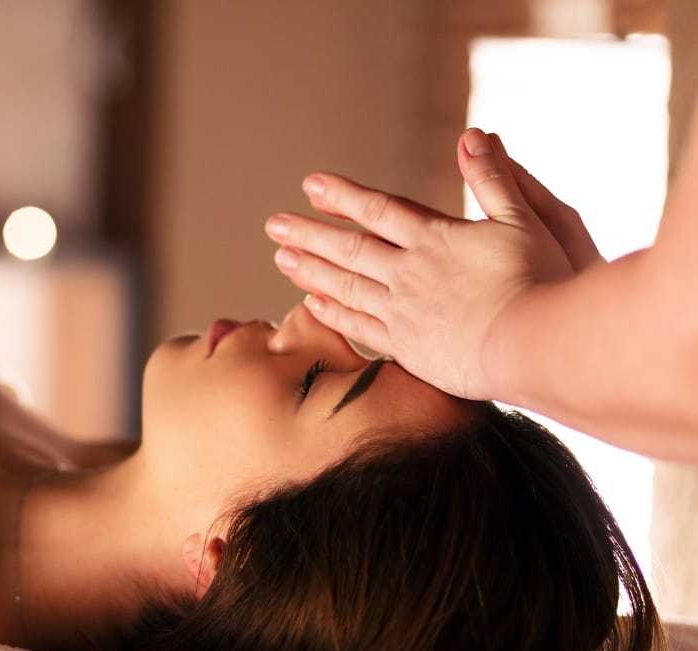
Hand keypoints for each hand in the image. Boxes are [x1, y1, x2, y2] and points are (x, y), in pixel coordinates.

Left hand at [264, 128, 601, 400]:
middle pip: (348, 248)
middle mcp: (409, 272)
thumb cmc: (544, 281)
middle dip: (309, 233)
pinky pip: (359, 328)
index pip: (378, 210)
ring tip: (281, 258)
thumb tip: (473, 134)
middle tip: (274, 224)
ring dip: (310, 270)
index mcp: (436, 238)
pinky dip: (332, 314)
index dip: (343, 196)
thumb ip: (495, 178)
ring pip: (345, 286)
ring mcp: (403, 312)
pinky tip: (310, 304)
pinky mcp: (407, 349)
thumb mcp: (526, 218)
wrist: (538, 344)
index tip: (311, 185)